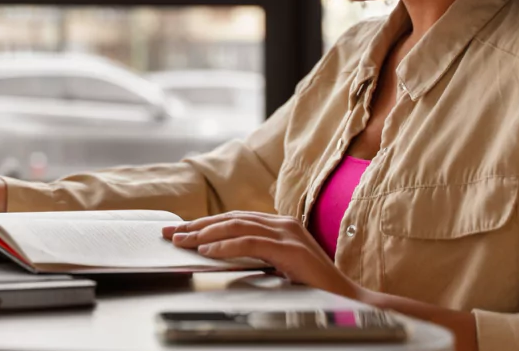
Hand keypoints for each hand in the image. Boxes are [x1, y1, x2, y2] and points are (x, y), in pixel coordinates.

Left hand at [163, 211, 360, 299]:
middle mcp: (282, 223)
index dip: (204, 224)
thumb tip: (219, 253)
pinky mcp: (290, 249)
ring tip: (183, 241)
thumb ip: (256, 254)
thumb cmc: (313, 287)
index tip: (180, 231)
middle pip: (230, 219)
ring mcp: (288, 233)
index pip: (234, 219)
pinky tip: (208, 251)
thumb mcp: (278, 265)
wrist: (348, 299)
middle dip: (197, 225)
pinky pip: (251, 243)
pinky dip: (226, 246)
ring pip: (237, 226)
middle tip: (171, 233)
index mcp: (279, 225)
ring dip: (205, 233)